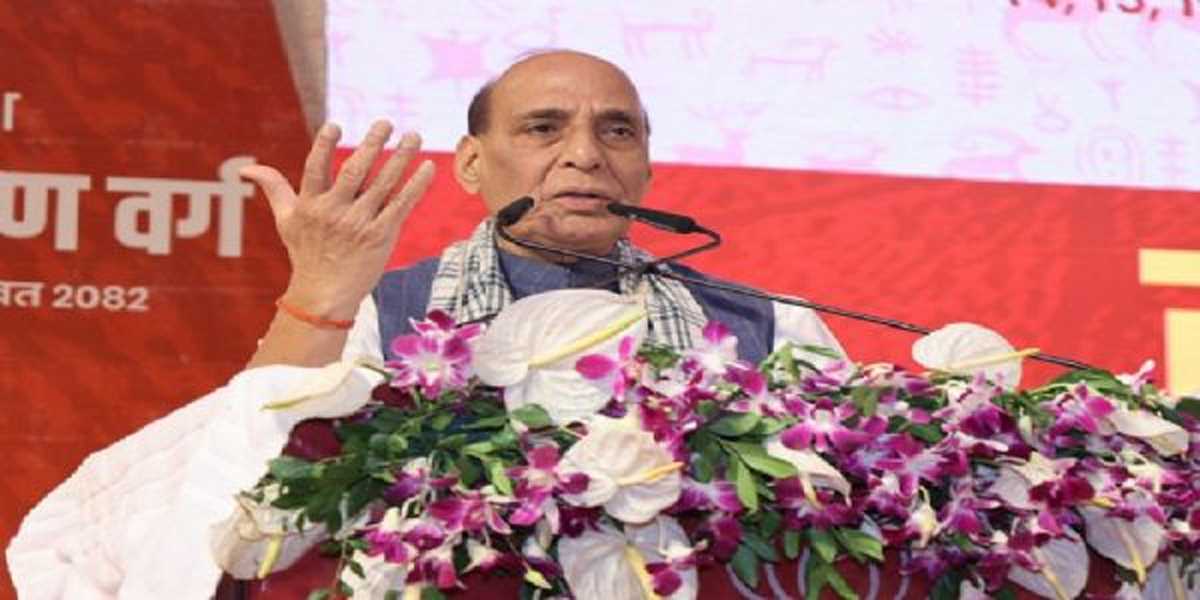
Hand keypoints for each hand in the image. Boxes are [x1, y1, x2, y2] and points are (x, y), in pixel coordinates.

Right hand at [241, 120, 434, 319]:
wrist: (325, 295)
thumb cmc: (306, 254)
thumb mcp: (286, 220)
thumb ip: (274, 188)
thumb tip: (247, 168)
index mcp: (311, 205)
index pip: (316, 168)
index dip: (324, 146)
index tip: (335, 125)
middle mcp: (335, 212)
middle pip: (354, 171)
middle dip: (371, 144)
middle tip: (386, 122)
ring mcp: (359, 224)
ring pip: (383, 185)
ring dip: (400, 158)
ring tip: (414, 136)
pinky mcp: (381, 236)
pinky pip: (401, 205)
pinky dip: (416, 186)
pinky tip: (428, 167)